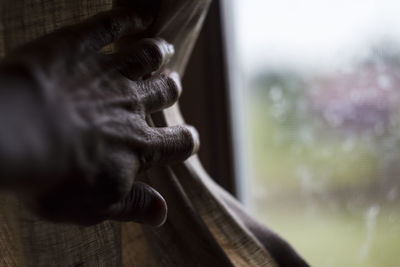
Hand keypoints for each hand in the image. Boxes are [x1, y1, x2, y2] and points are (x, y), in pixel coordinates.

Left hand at [0, 8, 197, 225]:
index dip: (186, 141)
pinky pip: (112, 25)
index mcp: (138, 146)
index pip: (179, 143)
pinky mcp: (80, 45)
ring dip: (159, 52)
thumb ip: (133, 206)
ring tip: (163, 50)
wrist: (14, 134)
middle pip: (167, 91)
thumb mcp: (95, 207)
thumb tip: (162, 213)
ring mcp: (108, 72)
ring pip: (148, 55)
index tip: (186, 140)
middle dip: (171, 88)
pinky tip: (139, 16)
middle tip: (170, 84)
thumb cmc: (52, 177)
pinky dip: (130, 18)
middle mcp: (131, 105)